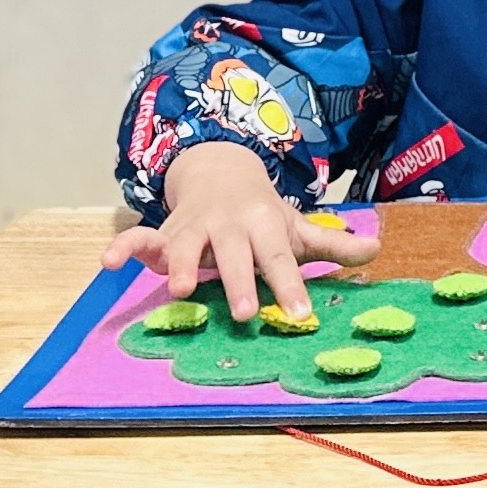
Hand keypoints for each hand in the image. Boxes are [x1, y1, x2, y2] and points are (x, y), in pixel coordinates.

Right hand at [102, 141, 375, 321]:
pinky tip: (108, 263)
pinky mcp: (164, 232)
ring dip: (181, 266)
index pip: (279, 259)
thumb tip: (378, 250)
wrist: (221, 171)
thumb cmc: (262, 215)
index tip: (300, 316)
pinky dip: (123, 248)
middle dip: (237, 283)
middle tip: (243, 315)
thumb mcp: (295, 227)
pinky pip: (139, 238)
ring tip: (180, 290)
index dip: (290, 287)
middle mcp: (228, 226)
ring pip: (185, 246)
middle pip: (234, 257)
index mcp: (264, 226)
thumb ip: (332, 243)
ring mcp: (194, 228)